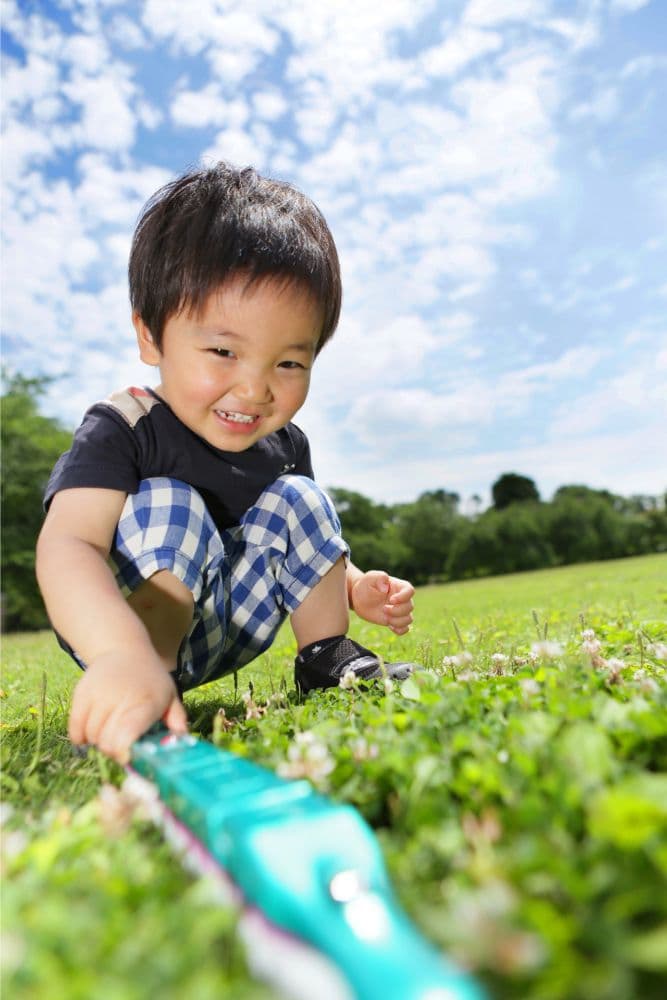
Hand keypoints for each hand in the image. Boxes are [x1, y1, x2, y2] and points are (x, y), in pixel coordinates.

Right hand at [68, 650, 187, 764]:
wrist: (125, 650)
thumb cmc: (150, 680)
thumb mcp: (169, 695)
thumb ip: (177, 720)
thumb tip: (183, 740)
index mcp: (146, 702)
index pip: (127, 733)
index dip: (123, 751)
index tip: (126, 756)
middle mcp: (120, 697)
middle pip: (107, 742)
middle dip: (113, 750)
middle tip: (120, 745)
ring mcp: (98, 695)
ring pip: (90, 736)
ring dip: (98, 742)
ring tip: (110, 732)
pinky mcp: (81, 693)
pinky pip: (74, 728)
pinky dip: (80, 737)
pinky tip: (91, 732)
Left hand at [349, 570, 413, 634]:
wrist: (359, 598)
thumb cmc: (366, 585)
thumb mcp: (370, 577)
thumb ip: (379, 577)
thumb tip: (386, 587)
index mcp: (400, 587)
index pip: (410, 591)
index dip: (403, 597)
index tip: (391, 600)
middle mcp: (403, 599)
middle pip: (410, 607)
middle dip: (396, 610)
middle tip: (383, 609)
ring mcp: (399, 611)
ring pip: (409, 619)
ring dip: (398, 621)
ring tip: (385, 617)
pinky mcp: (394, 621)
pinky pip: (405, 629)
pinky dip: (400, 630)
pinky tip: (390, 626)